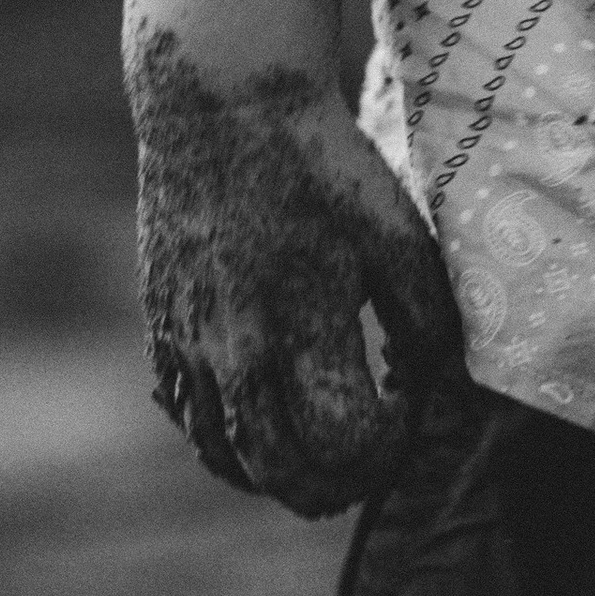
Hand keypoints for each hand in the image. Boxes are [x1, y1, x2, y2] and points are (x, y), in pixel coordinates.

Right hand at [131, 29, 462, 517]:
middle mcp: (235, 354)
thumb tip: (432, 387)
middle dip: (335, 487)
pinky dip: (227, 442)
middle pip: (280, 472)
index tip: (405, 406)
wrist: (224, 109)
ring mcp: (189, 347)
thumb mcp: (399, 234)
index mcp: (299, 330)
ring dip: (276, 475)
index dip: (386, 446)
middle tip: (369, 466)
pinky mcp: (162, 331)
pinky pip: (188, 418)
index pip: (343, 445)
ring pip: (224, 457)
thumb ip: (427, 321)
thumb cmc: (323, 167)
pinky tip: (263, 423)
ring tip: (320, 461)